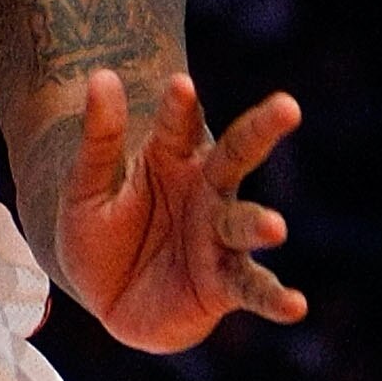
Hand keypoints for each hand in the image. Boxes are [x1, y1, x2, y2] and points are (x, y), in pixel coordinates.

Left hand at [54, 68, 306, 353]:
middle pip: (236, 154)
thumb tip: (102, 75)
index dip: (179, 104)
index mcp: (172, 154)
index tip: (179, 84)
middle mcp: (204, 190)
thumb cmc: (100, 228)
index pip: (178, 123)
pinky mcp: (221, 284)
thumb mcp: (86, 183)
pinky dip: (274, 298)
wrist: (105, 294)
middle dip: (261, 130)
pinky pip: (251, 289)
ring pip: (244, 222)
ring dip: (259, 224)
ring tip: (275, 227)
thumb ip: (99, 137)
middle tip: (288, 106)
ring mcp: (217, 237)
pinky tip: (295, 305)